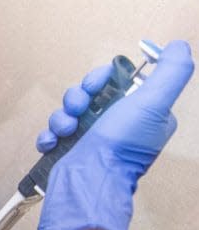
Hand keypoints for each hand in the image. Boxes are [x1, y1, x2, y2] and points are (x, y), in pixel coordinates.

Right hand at [34, 40, 193, 229]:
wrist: (89, 182)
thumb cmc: (120, 148)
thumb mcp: (154, 103)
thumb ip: (171, 71)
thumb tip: (178, 47)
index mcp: (139, 113)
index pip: (116, 82)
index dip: (101, 78)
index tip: (96, 85)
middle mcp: (116, 125)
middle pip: (88, 95)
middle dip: (77, 97)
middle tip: (78, 108)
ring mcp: (91, 139)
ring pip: (68, 112)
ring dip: (62, 116)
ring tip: (66, 130)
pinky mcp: (70, 151)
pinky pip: (54, 134)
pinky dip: (50, 136)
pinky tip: (54, 142)